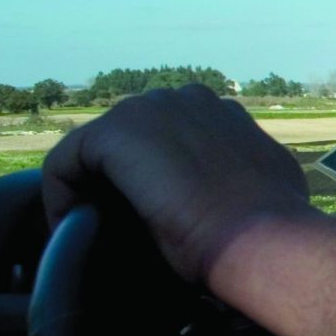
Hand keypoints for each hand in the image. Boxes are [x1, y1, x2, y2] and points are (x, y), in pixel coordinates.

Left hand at [42, 84, 311, 286]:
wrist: (259, 235)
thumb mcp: (272, 183)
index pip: (173, 135)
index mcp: (225, 113)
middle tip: (120, 222)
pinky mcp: (115, 132)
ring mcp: (152, 109)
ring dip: (92, 185)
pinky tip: (74, 228)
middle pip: (133, 137)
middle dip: (122, 176)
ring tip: (93, 227)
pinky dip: (62, 196)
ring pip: (99, 148)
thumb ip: (249, 169)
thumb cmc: (272, 223)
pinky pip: (67, 162)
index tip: (154, 214)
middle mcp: (189, 99)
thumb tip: (245, 184)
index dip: (159, 174)